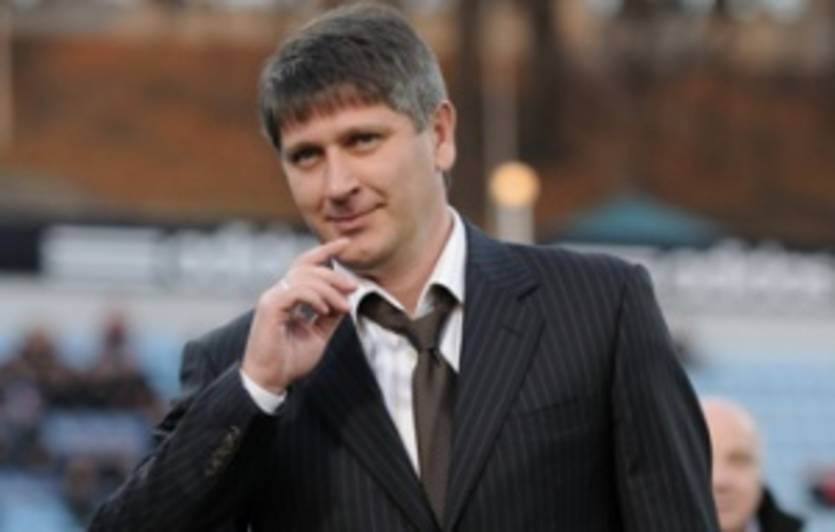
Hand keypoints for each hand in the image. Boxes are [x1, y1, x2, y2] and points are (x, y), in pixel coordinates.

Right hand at [242, 238, 355, 392]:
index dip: (325, 251)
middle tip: (353, 287)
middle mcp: (278, 293)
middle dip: (334, 275)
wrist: (270, 380)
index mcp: (288, 297)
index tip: (345, 243)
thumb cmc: (289, 360)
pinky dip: (316, 298)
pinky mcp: (270, 307)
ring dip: (329, 289)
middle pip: (308, 268)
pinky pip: (297, 291)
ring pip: (305, 277)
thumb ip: (330, 316)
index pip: (305, 265)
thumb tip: (346, 300)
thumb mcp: (318, 334)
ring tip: (342, 307)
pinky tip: (325, 310)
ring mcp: (272, 298)